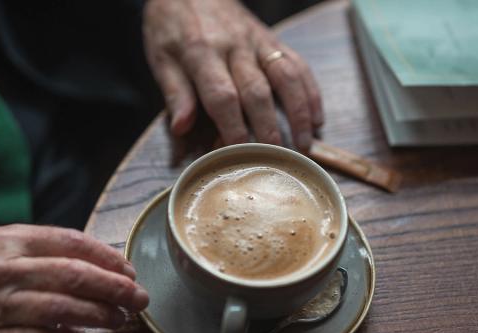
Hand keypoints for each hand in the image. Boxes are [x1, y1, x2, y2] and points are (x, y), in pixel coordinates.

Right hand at [0, 224, 147, 332]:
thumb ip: (41, 248)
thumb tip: (95, 263)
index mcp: (9, 239)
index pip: (72, 242)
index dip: (108, 256)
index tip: (130, 268)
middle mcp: (4, 268)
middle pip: (74, 275)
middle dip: (115, 287)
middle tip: (139, 297)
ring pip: (60, 308)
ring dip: (98, 314)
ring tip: (120, 318)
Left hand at [143, 0, 322, 150]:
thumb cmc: (171, 26)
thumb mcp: (161, 58)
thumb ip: (175, 93)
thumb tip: (181, 128)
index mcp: (201, 53)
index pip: (222, 97)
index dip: (232, 129)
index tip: (238, 155)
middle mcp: (234, 47)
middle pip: (257, 92)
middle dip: (268, 129)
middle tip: (276, 160)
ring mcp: (257, 42)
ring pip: (285, 77)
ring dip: (298, 113)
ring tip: (304, 145)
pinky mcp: (271, 39)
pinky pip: (297, 64)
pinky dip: (310, 92)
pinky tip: (317, 118)